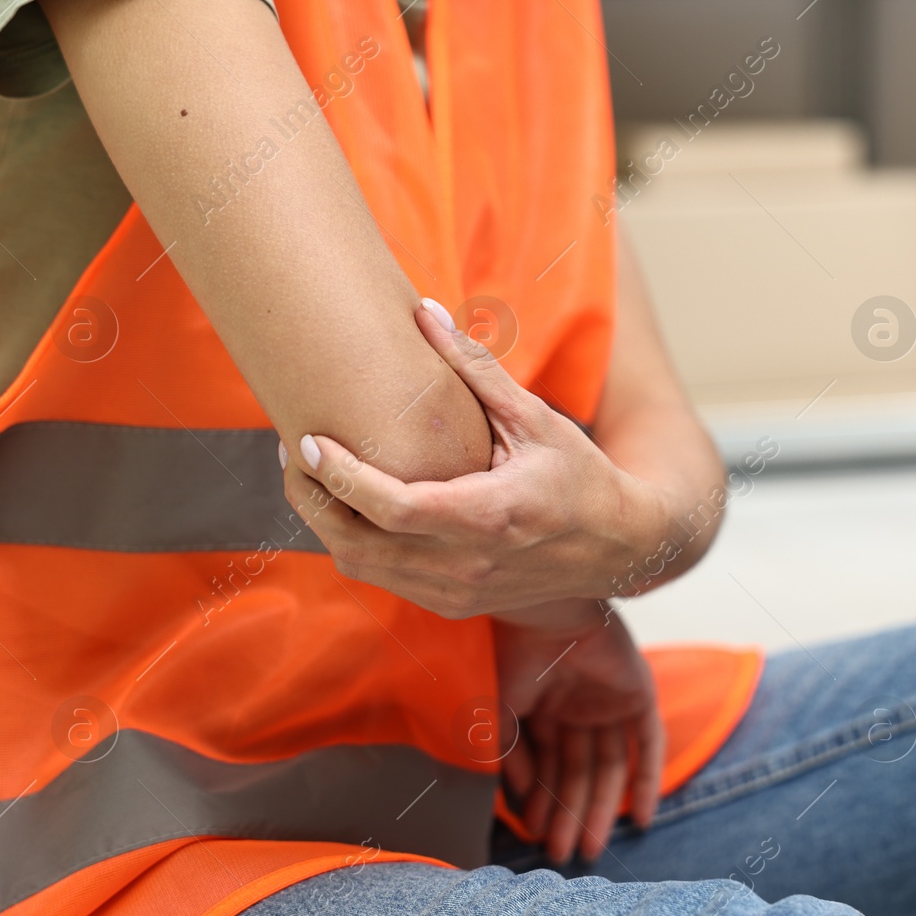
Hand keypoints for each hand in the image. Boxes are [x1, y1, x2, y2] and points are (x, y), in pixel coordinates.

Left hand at [280, 303, 668, 618]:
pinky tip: (352, 505)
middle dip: (313, 500)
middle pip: (359, 545)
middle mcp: (467, 565)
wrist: (620, 547)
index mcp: (489, 517)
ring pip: (362, 567)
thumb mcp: (534, 418)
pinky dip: (357, 544)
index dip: (343, 478)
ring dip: (328, 524)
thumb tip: (425, 311)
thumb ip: (475, 368)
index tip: (308, 442)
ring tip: (314, 476)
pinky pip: (383, 579)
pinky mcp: (453, 604)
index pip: (394, 507)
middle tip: (295, 453)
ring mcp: (457, 593)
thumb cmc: (580, 477)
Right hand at [494, 600, 663, 863]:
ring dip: (599, 807)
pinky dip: (647, 780)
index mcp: (544, 705)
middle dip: (569, 814)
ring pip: (609, 766)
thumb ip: (508, 754)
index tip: (532, 835)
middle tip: (562, 856)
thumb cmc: (511, 653)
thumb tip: (516, 800)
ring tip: (586, 848)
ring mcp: (610, 701)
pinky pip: (648, 745)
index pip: (547, 763)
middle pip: (580, 771)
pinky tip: (642, 818)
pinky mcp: (639, 695)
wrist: (544, 610)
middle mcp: (578, 706)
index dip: (540, 801)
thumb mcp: (500, 712)